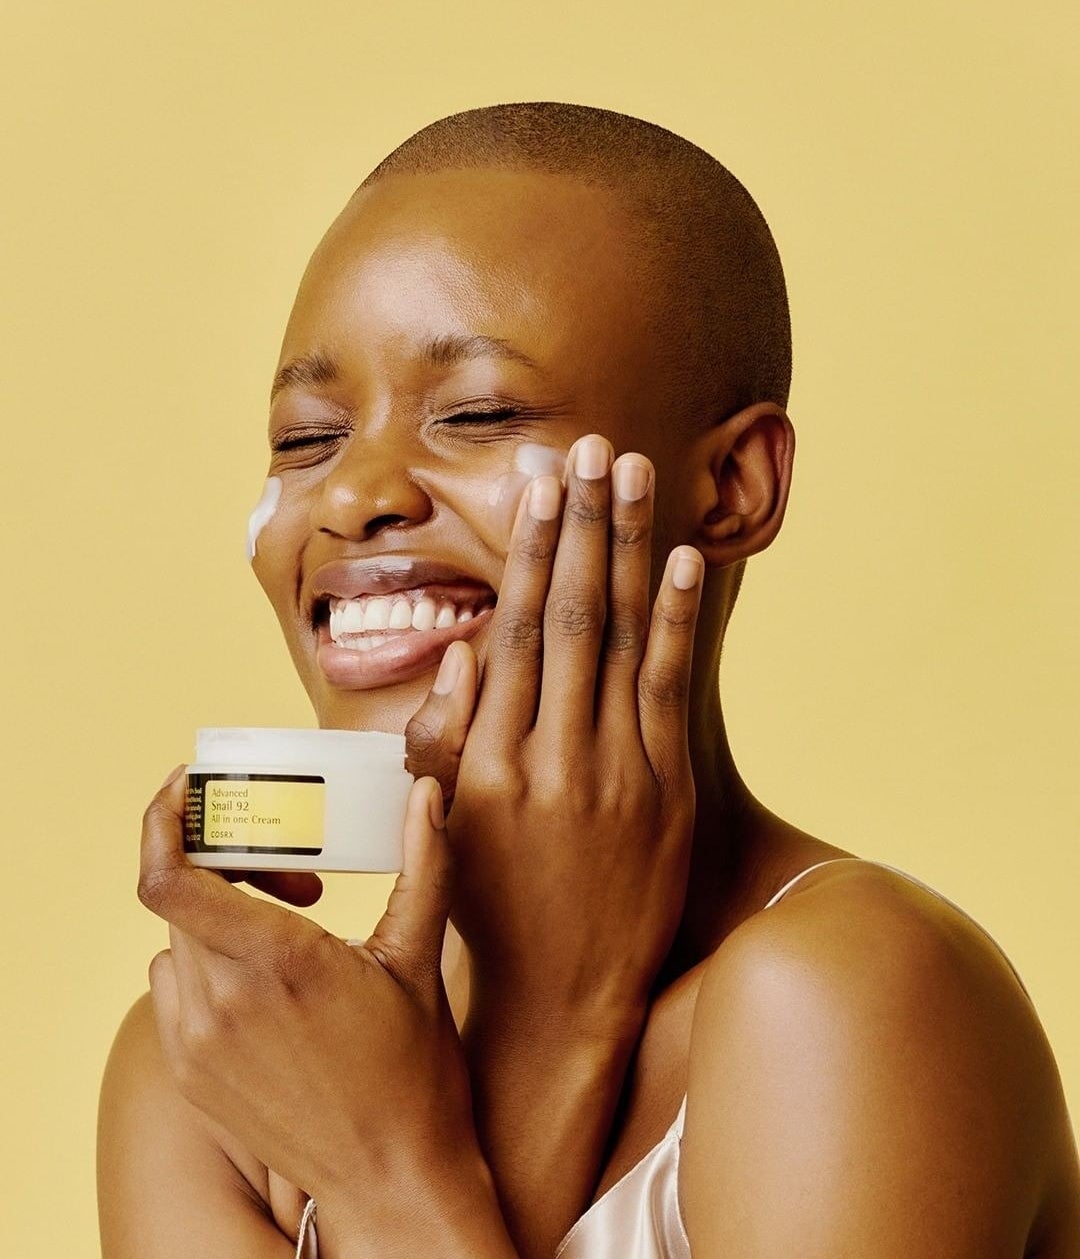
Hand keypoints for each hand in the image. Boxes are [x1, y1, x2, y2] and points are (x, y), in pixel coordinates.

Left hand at [138, 768, 474, 1214]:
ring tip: (286, 926)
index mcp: (279, 964)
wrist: (392, 1178)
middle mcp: (222, 1005)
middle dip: (223, 864)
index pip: (169, 879)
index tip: (188, 789)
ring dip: (215, 916)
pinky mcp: (190, 1076)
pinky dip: (202, 965)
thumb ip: (425, 863)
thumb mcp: (421, 957)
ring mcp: (199, 1046)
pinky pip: (169, 991)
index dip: (162, 822)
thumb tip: (426, 792)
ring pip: (174, 942)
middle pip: (178, 898)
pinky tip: (262, 980)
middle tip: (288, 870)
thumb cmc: (415, 1069)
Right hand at [408, 434, 702, 1031]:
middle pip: (570, 618)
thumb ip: (442, 739)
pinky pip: (670, 692)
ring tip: (632, 474)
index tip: (540, 484)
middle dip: (580, 524)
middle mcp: (549, 761)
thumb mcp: (443, 829)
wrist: (560, 997)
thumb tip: (464, 649)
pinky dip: (678, 621)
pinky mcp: (667, 795)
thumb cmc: (488, 906)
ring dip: (629, 548)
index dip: (531, 550)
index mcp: (485, 766)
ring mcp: (616, 777)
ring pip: (621, 639)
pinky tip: (683, 557)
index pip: (513, 633)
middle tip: (588, 448)